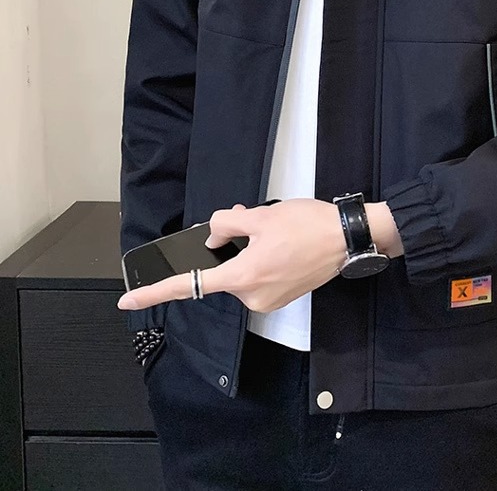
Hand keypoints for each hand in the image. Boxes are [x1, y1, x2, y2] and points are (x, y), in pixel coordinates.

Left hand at [117, 199, 400, 313]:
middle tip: (242, 217)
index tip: (127, 301)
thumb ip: (228, 225)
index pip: (189, 285)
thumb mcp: (263, 216)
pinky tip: (279, 242)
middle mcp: (252, 295)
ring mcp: (268, 300)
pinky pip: (256, 277)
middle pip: (221, 269)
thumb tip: (213, 235)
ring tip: (272, 228)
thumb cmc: (308, 225)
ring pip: (240, 271)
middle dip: (225, 246)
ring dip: (244, 250)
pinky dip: (258, 259)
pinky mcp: (281, 297)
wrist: (348, 238)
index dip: (154, 292)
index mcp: (243, 276)